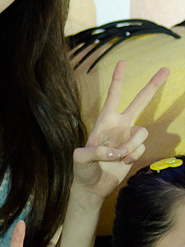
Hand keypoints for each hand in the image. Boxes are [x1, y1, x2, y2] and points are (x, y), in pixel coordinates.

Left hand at [75, 60, 169, 199]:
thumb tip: (114, 151)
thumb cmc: (82, 169)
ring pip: (142, 133)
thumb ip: (93, 153)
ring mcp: (128, 137)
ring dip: (132, 146)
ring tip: (119, 157)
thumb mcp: (80, 159)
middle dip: (153, 86)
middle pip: (140, 102)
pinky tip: (123, 162)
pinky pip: (141, 148)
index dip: (118, 80)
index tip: (122, 61)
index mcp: (104, 121)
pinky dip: (133, 156)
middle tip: (166, 69)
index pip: (113, 96)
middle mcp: (119, 125)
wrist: (92, 185)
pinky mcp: (135, 150)